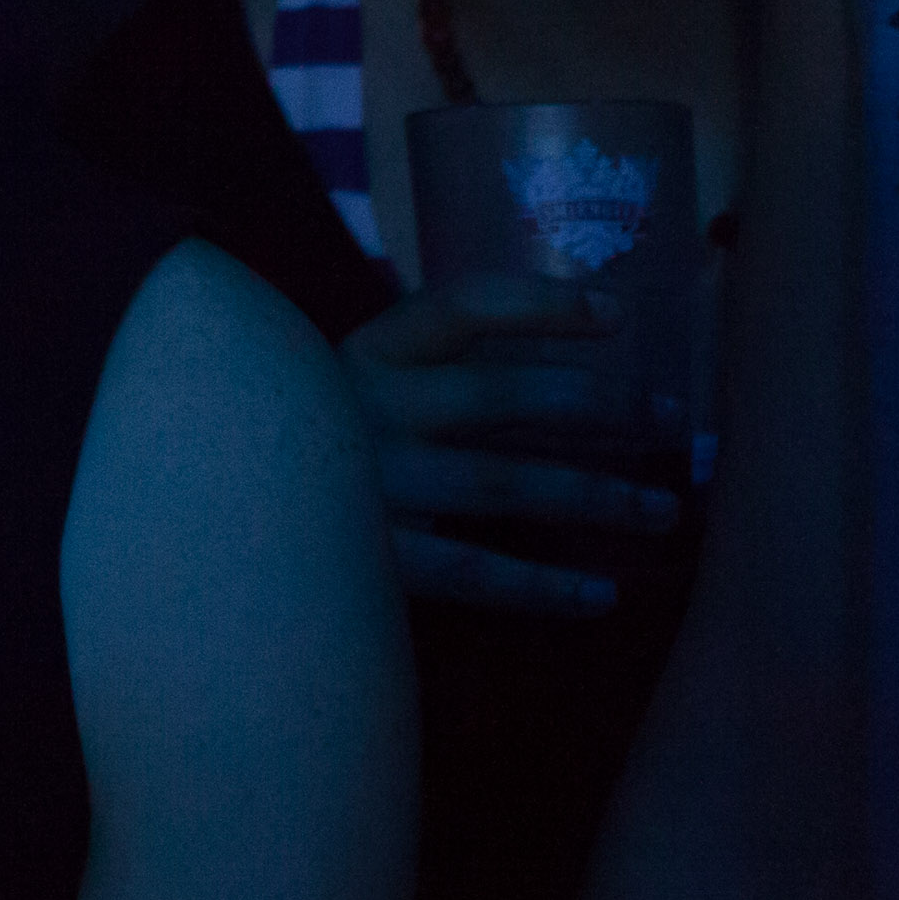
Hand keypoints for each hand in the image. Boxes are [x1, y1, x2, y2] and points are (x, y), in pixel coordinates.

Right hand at [339, 274, 683, 615]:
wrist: (226, 520)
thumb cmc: (332, 441)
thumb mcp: (371, 388)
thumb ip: (444, 375)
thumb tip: (580, 389)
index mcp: (370, 351)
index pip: (463, 307)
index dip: (544, 305)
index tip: (621, 314)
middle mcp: (367, 408)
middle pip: (501, 396)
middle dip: (600, 407)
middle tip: (672, 422)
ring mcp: (366, 487)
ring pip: (502, 485)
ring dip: (596, 497)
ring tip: (663, 509)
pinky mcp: (370, 561)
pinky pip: (475, 573)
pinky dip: (544, 586)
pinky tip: (600, 594)